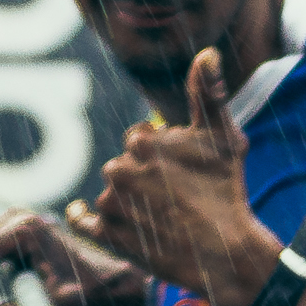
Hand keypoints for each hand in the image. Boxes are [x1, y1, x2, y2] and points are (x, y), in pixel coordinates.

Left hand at [87, 48, 281, 305]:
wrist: (224, 253)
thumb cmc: (226, 192)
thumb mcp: (225, 138)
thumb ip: (208, 93)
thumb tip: (207, 52)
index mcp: (142, 141)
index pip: (141, 140)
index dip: (161, 153)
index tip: (181, 171)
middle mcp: (119, 170)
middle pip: (125, 166)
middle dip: (144, 176)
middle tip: (174, 196)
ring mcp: (111, 204)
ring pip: (112, 192)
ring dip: (128, 198)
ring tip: (161, 216)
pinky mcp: (106, 235)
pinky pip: (82, 220)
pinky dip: (80, 215)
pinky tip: (79, 211)